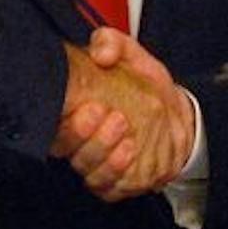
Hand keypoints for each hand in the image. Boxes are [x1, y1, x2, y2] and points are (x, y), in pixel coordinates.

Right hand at [53, 31, 193, 197]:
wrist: (177, 117)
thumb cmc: (146, 88)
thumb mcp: (132, 57)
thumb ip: (113, 43)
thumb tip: (101, 50)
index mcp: (70, 112)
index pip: (50, 119)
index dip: (59, 115)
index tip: (80, 100)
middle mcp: (78, 142)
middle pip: (64, 146)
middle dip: (78, 132)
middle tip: (98, 111)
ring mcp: (96, 165)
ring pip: (86, 167)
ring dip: (100, 148)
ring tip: (120, 124)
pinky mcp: (117, 183)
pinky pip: (109, 185)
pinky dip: (116, 171)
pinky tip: (127, 151)